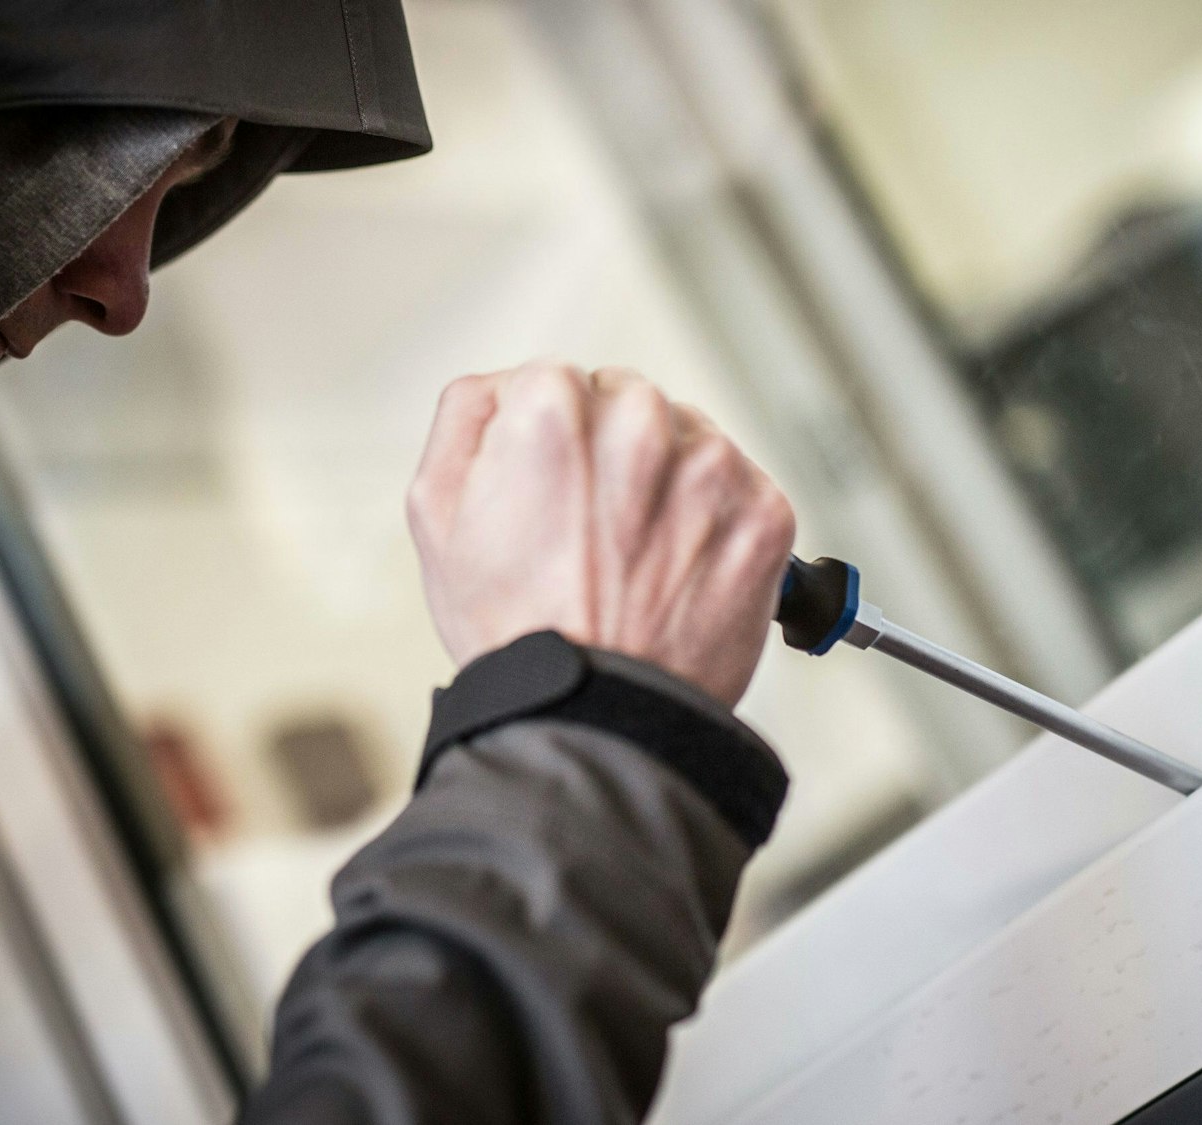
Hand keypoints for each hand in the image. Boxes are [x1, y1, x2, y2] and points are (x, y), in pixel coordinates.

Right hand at [407, 361, 796, 707]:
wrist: (595, 718)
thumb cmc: (517, 629)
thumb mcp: (437, 512)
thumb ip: (466, 416)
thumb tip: (504, 385)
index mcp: (554, 408)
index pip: (561, 381)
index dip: (551, 442)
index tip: (554, 493)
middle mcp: (640, 423)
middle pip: (629, 403)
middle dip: (613, 454)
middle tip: (594, 533)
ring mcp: (711, 468)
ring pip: (689, 441)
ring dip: (670, 484)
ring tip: (638, 559)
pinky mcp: (765, 513)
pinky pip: (742, 489)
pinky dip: (718, 523)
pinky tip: (680, 571)